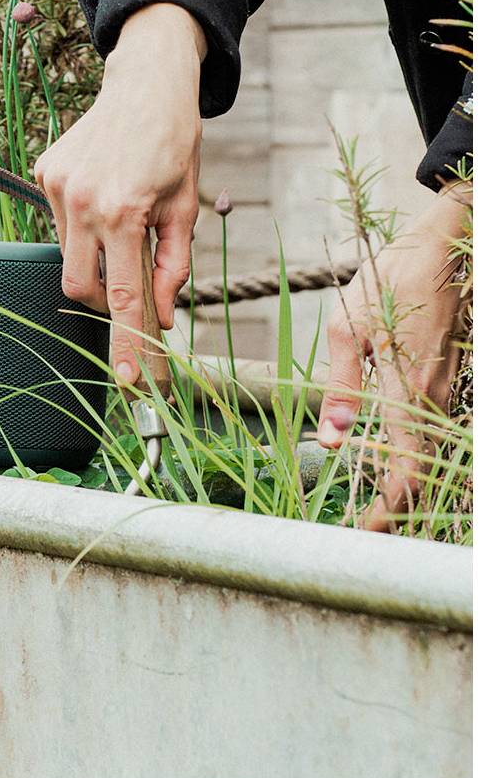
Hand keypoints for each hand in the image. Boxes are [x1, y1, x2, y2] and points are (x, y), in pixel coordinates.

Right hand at [34, 3, 205, 384]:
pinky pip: (60, 223)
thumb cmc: (175, 143)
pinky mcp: (44, 173)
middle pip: (81, 288)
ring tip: (122, 220)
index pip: (126, 297)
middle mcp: (84, 202)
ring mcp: (57, 187)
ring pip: (70, 255)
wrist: (146, 81)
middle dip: (106, 301)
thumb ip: (172, 266)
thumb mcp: (186, 207)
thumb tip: (161, 316)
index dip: (129, 344)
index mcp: (126, 211)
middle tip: (131, 284)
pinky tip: (102, 194)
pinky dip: (83, 227)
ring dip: (97, 256)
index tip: (129, 382)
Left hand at [317, 183, 469, 531]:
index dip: (389, 510)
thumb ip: (342, 388)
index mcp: (407, 391)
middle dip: (397, 507)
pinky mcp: (444, 376)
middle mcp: (433, 398)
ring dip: (406, 483)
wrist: (441, 245)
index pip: (406, 470)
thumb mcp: (348, 329)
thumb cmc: (388, 281)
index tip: (363, 532)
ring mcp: (444, 388)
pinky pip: (432, 429)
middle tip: (364, 527)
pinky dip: (414, 455)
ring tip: (374, 506)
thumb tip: (332, 441)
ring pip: (430, 452)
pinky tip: (390, 463)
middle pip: (423, 471)